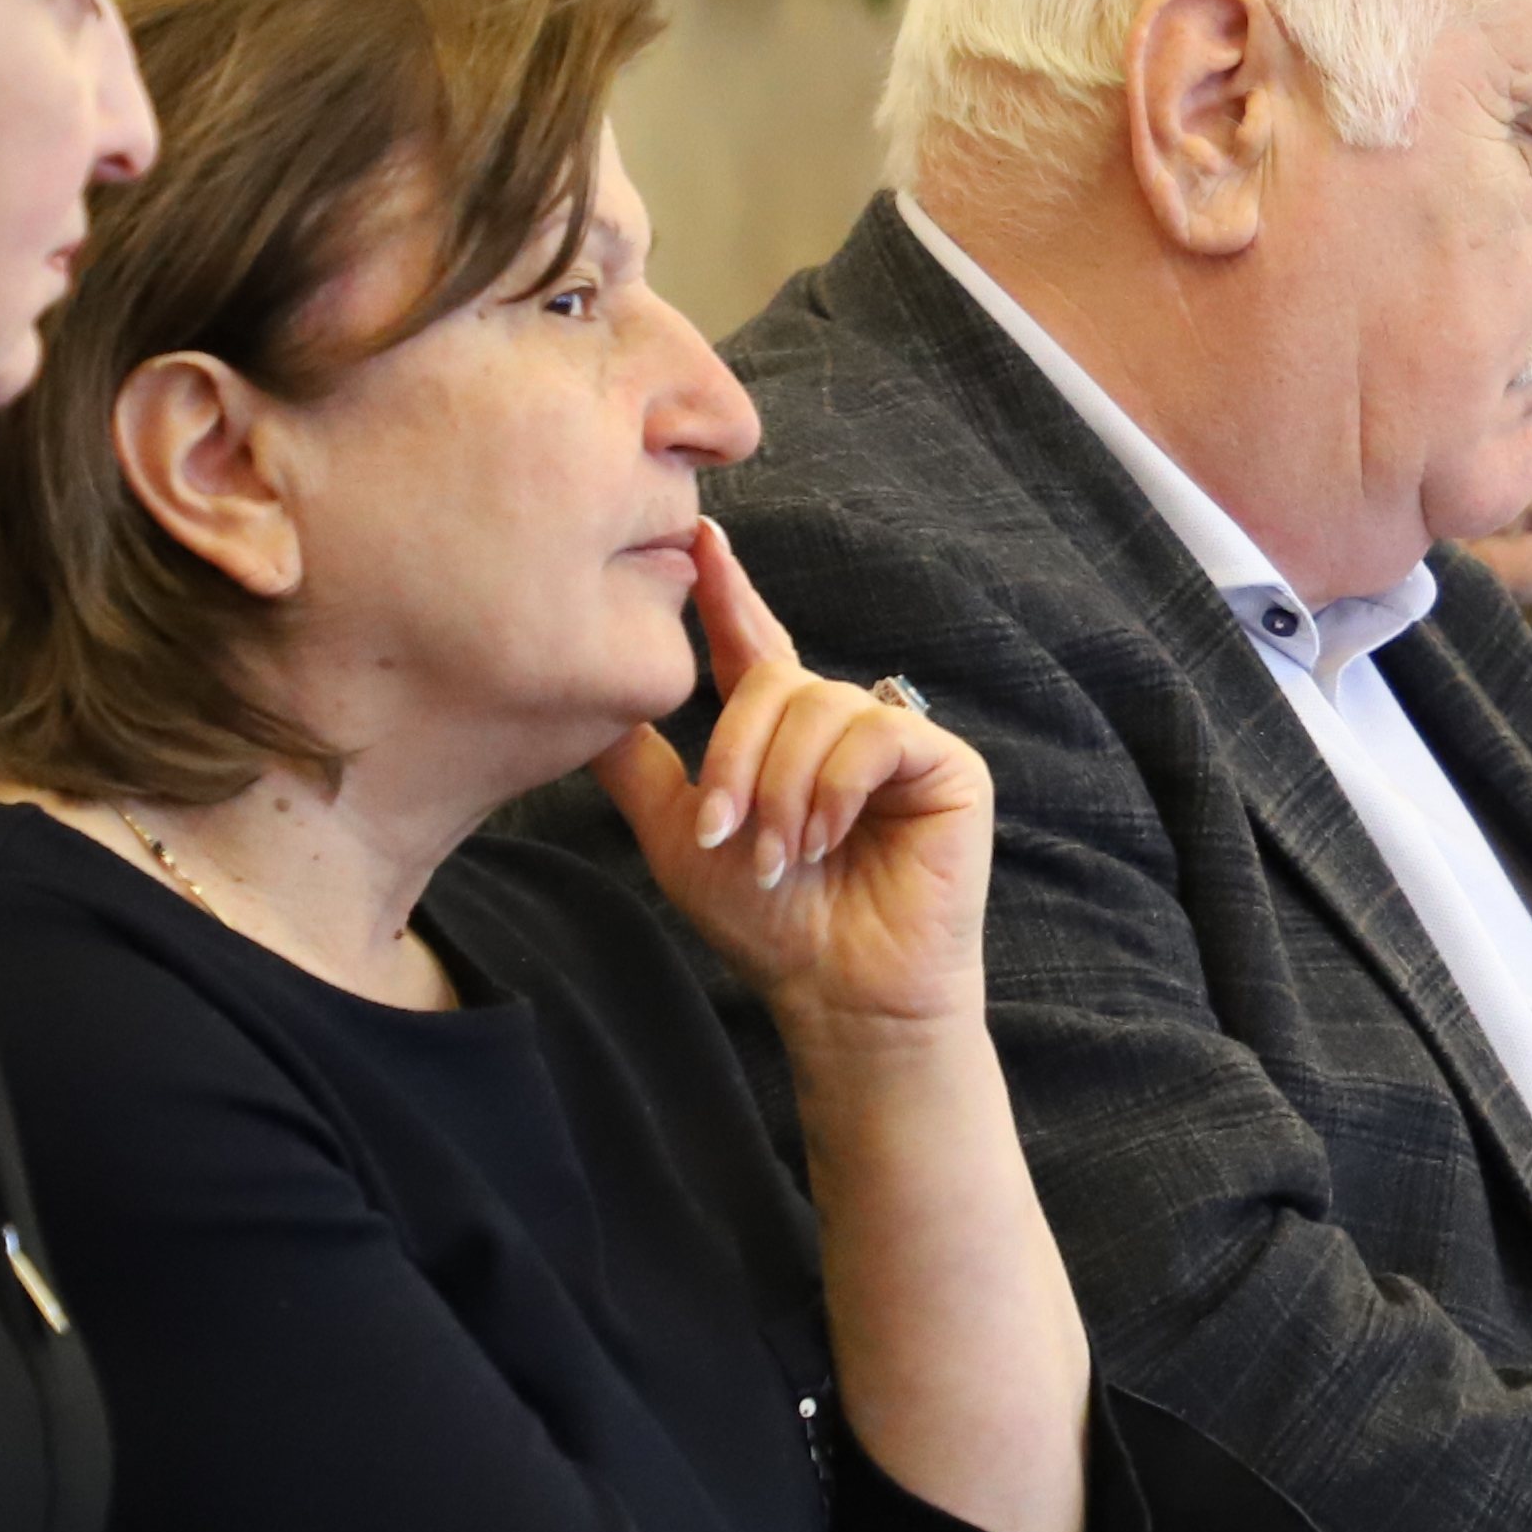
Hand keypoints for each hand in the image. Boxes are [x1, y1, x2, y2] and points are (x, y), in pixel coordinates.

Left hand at [593, 524, 993, 1037]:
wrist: (838, 991)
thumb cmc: (767, 927)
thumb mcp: (676, 836)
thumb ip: (637, 766)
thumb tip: (585, 698)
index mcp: (785, 736)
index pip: (756, 645)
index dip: (729, 592)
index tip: (700, 539)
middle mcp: (842, 727)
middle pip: (775, 682)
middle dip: (736, 756)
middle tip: (722, 834)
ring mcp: (897, 741)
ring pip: (819, 708)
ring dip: (782, 788)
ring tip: (778, 855)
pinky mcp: (947, 764)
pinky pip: (873, 734)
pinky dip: (834, 789)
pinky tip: (823, 839)